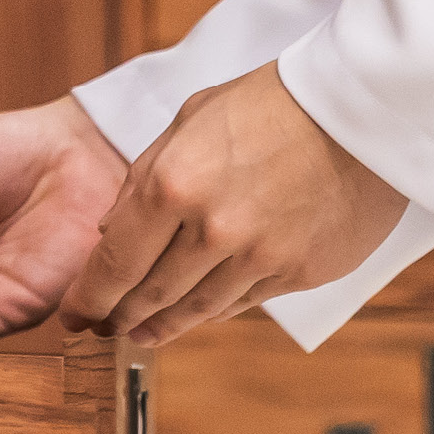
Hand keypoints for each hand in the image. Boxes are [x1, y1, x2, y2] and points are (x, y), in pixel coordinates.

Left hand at [60, 62, 405, 348]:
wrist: (360, 111)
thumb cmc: (272, 102)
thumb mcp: (191, 117)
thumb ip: (146, 175)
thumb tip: (111, 231)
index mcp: (175, 183)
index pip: (115, 260)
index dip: (88, 296)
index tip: (73, 313)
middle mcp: (212, 230)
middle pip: (150, 295)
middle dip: (120, 315)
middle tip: (104, 326)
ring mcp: (257, 259)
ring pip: (195, 311)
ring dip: (162, 325)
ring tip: (142, 331)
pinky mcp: (296, 275)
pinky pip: (242, 305)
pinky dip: (213, 311)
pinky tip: (197, 313)